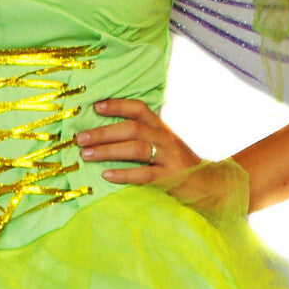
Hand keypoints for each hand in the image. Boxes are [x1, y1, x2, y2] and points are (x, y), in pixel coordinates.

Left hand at [76, 98, 201, 184]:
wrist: (207, 183)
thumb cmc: (177, 163)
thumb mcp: (163, 143)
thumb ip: (143, 136)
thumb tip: (107, 133)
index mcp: (160, 127)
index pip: (138, 109)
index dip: (118, 105)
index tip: (95, 107)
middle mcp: (164, 137)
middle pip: (131, 129)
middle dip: (103, 132)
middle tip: (81, 138)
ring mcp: (168, 157)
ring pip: (135, 149)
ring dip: (108, 151)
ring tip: (87, 154)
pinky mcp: (170, 177)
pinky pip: (144, 174)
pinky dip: (124, 174)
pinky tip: (106, 175)